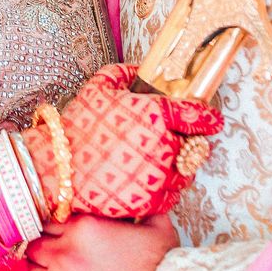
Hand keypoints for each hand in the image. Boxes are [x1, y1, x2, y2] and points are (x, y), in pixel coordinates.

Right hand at [23, 63, 222, 220]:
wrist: (58, 171)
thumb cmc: (77, 128)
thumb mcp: (98, 87)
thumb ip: (123, 72)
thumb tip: (139, 69)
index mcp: (155, 115)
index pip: (196, 115)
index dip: (208, 117)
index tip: (213, 119)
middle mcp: (163, 146)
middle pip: (194, 146)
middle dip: (188, 143)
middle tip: (176, 141)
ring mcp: (157, 176)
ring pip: (185, 172)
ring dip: (178, 166)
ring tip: (159, 162)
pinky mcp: (149, 202)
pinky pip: (172, 195)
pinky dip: (166, 188)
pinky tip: (150, 180)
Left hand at [25, 213, 177, 270]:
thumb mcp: (157, 229)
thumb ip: (140, 212)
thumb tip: (141, 200)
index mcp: (84, 229)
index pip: (49, 223)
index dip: (53, 233)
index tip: (58, 241)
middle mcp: (65, 256)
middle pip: (33, 248)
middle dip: (42, 254)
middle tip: (53, 263)